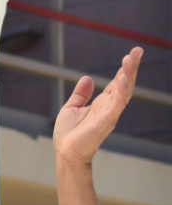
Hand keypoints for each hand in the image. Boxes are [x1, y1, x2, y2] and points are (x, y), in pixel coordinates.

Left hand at [53, 47, 142, 164]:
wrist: (65, 154)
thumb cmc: (68, 137)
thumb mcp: (71, 109)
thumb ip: (80, 94)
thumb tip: (87, 78)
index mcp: (101, 104)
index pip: (116, 83)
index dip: (124, 69)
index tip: (131, 54)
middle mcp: (109, 107)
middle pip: (124, 84)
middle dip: (132, 67)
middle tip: (138, 50)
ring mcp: (109, 114)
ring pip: (124, 91)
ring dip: (128, 74)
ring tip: (131, 58)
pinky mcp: (106, 121)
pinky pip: (117, 103)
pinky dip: (121, 90)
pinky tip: (122, 77)